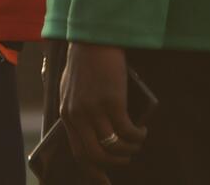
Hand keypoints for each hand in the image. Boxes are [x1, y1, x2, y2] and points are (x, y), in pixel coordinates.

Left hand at [60, 42, 145, 176]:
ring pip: (114, 145)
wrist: (94, 40)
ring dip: (129, 149)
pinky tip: (142, 131)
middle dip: (115, 163)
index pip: (78, 152)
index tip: (104, 183)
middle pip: (95, 155)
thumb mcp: (72, 90)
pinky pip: (127, 131)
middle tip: (127, 158)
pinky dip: (137, 136)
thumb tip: (89, 132)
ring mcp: (93, 110)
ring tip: (137, 141)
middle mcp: (77, 116)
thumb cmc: (86, 63)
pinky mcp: (111, 102)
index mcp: (67, 114)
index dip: (93, 172)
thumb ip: (77, 111)